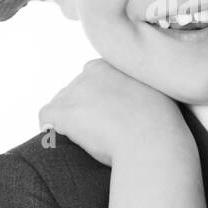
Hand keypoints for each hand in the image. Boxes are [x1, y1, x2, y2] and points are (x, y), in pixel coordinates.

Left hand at [38, 59, 186, 166]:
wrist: (152, 141)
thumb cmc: (162, 124)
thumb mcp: (157, 92)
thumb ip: (140, 88)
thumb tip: (134, 100)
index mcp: (113, 64)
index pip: (94, 80)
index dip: (100, 102)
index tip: (112, 118)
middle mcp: (90, 72)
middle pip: (76, 92)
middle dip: (84, 110)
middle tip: (102, 133)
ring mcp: (74, 91)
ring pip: (62, 106)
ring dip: (71, 122)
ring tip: (92, 141)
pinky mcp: (62, 110)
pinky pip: (45, 120)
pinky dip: (52, 132)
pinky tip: (70, 143)